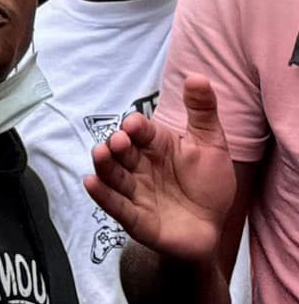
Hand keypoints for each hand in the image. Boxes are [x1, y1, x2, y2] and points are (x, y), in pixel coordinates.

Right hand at [86, 76, 237, 264]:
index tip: (134, 126)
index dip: (135, 128)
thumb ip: (203, 112)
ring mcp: (135, 192)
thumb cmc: (208, 184)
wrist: (211, 228)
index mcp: (155, 145)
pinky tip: (91, 183)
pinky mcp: (135, 219)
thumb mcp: (211, 145)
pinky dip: (103, 195)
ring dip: (104, 164)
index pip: (140, 131)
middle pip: (121, 151)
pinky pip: (116, 206)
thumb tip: (198, 76)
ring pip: (113, 175)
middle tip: (118, 142)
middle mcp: (139, 165)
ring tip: (100, 154)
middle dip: (116, 145)